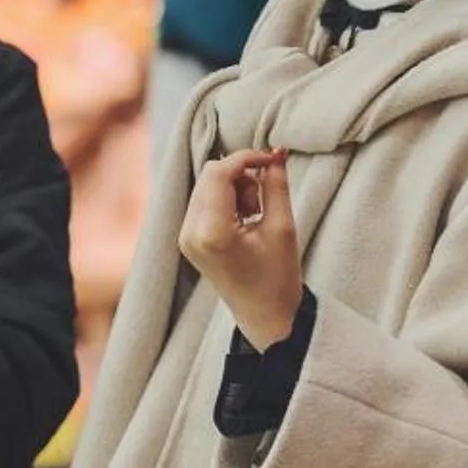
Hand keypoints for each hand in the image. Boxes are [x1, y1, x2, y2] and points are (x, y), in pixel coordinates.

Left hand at [177, 148, 303, 349]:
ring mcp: (185, 236)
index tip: (273, 159)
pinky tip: (244, 221)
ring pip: (206, 185)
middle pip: (209, 175)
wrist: (264, 315)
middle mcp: (190, 233)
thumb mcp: (283, 227)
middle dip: (241, 176)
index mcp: (211, 232)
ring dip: (234, 188)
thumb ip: (276, 185)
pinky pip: (204, 200)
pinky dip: (226, 199)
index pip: (218, 173)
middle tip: (263, 201)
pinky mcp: (187, 238)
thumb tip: (275, 152)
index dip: (246, 158)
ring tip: (255, 215)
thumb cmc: (278, 277)